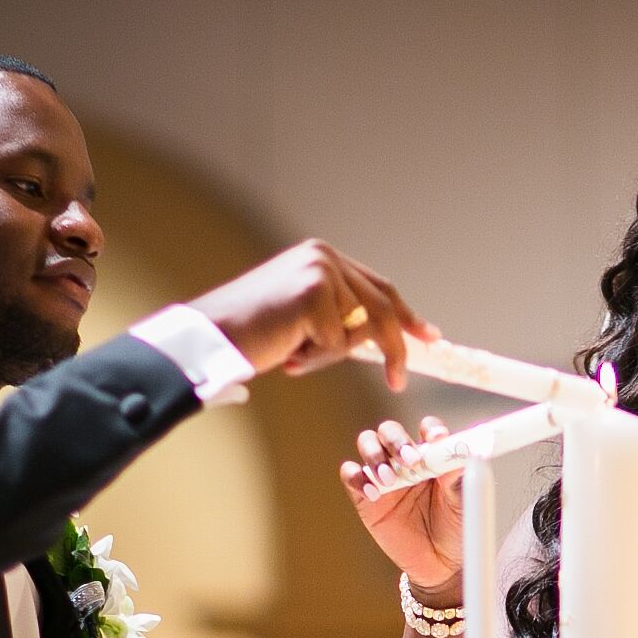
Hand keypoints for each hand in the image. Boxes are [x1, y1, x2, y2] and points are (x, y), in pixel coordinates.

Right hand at [191, 239, 435, 385]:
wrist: (208, 338)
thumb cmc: (249, 334)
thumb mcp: (301, 317)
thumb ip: (336, 314)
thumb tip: (376, 335)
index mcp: (321, 257)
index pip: (378, 287)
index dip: (405, 314)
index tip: (429, 335)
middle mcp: (324, 257)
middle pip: (382, 307)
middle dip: (394, 346)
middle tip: (398, 380)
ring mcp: (320, 272)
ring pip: (358, 331)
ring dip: (327, 355)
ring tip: (291, 351)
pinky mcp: (313, 294)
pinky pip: (337, 345)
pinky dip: (314, 360)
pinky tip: (285, 352)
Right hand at [341, 416, 463, 590]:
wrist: (440, 565)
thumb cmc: (455, 528)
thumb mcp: (463, 503)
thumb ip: (458, 478)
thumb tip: (463, 453)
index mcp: (432, 456)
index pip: (427, 429)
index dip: (430, 430)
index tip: (437, 439)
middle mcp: (405, 460)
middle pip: (390, 431)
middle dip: (396, 440)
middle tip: (409, 460)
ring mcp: (383, 476)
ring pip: (368, 445)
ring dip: (375, 455)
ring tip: (389, 479)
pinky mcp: (365, 497)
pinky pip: (351, 475)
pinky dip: (356, 477)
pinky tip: (372, 493)